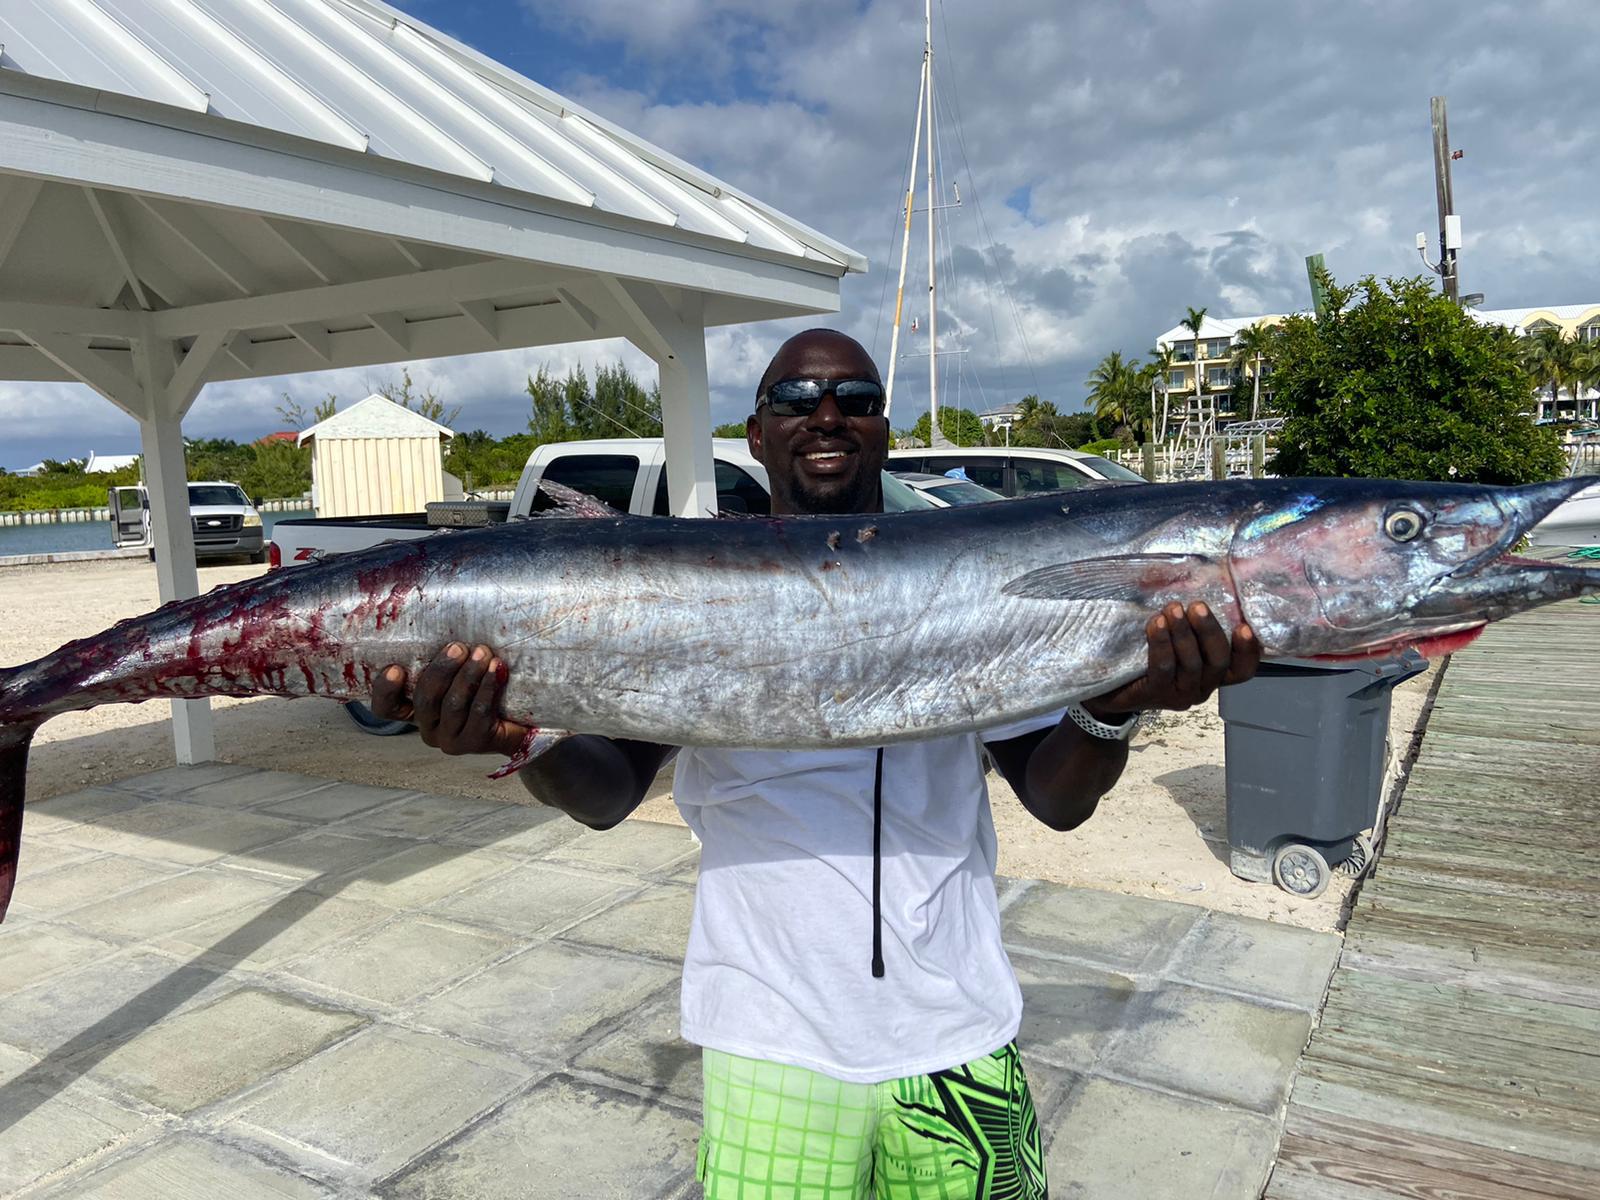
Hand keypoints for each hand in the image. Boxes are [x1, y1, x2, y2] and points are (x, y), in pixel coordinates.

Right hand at [370, 643, 529, 756]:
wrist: (520, 721)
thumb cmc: (483, 687)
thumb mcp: (459, 669)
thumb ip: (447, 656)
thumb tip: (448, 614)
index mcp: (415, 709)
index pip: (385, 708)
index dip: (385, 690)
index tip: (396, 668)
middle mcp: (428, 727)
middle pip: (424, 700)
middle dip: (441, 670)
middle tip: (458, 647)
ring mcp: (450, 739)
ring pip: (453, 704)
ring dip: (469, 674)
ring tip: (483, 652)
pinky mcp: (474, 743)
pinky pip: (479, 712)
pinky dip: (488, 687)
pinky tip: (497, 668)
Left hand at [1084, 601, 1260, 716]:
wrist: (1109, 684)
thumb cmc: (1146, 654)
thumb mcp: (1174, 636)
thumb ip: (1189, 620)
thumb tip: (1194, 578)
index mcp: (1212, 673)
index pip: (1242, 669)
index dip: (1248, 651)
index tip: (1245, 626)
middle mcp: (1202, 687)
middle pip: (1218, 661)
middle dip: (1209, 631)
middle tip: (1198, 606)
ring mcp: (1180, 694)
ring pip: (1192, 664)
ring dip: (1183, 633)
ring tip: (1173, 608)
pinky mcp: (1156, 694)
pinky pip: (1163, 667)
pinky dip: (1162, 643)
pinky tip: (1156, 623)